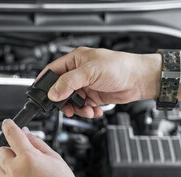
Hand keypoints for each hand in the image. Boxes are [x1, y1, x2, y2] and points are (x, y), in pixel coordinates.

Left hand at [0, 119, 116, 176]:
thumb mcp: (55, 158)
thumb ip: (37, 143)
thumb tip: (25, 133)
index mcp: (28, 158)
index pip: (12, 134)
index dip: (8, 126)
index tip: (7, 124)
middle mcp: (15, 172)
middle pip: (0, 151)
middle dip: (10, 150)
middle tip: (21, 155)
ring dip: (5, 165)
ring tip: (21, 172)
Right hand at [37, 47, 161, 117]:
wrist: (140, 80)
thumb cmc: (121, 67)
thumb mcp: (91, 72)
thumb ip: (69, 82)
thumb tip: (53, 93)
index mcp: (75, 60)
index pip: (52, 71)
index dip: (44, 82)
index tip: (40, 94)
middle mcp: (78, 73)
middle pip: (60, 90)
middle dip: (63, 101)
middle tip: (66, 107)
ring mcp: (85, 85)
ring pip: (71, 101)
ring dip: (76, 109)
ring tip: (85, 109)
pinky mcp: (93, 96)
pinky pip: (82, 107)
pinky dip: (86, 111)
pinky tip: (94, 110)